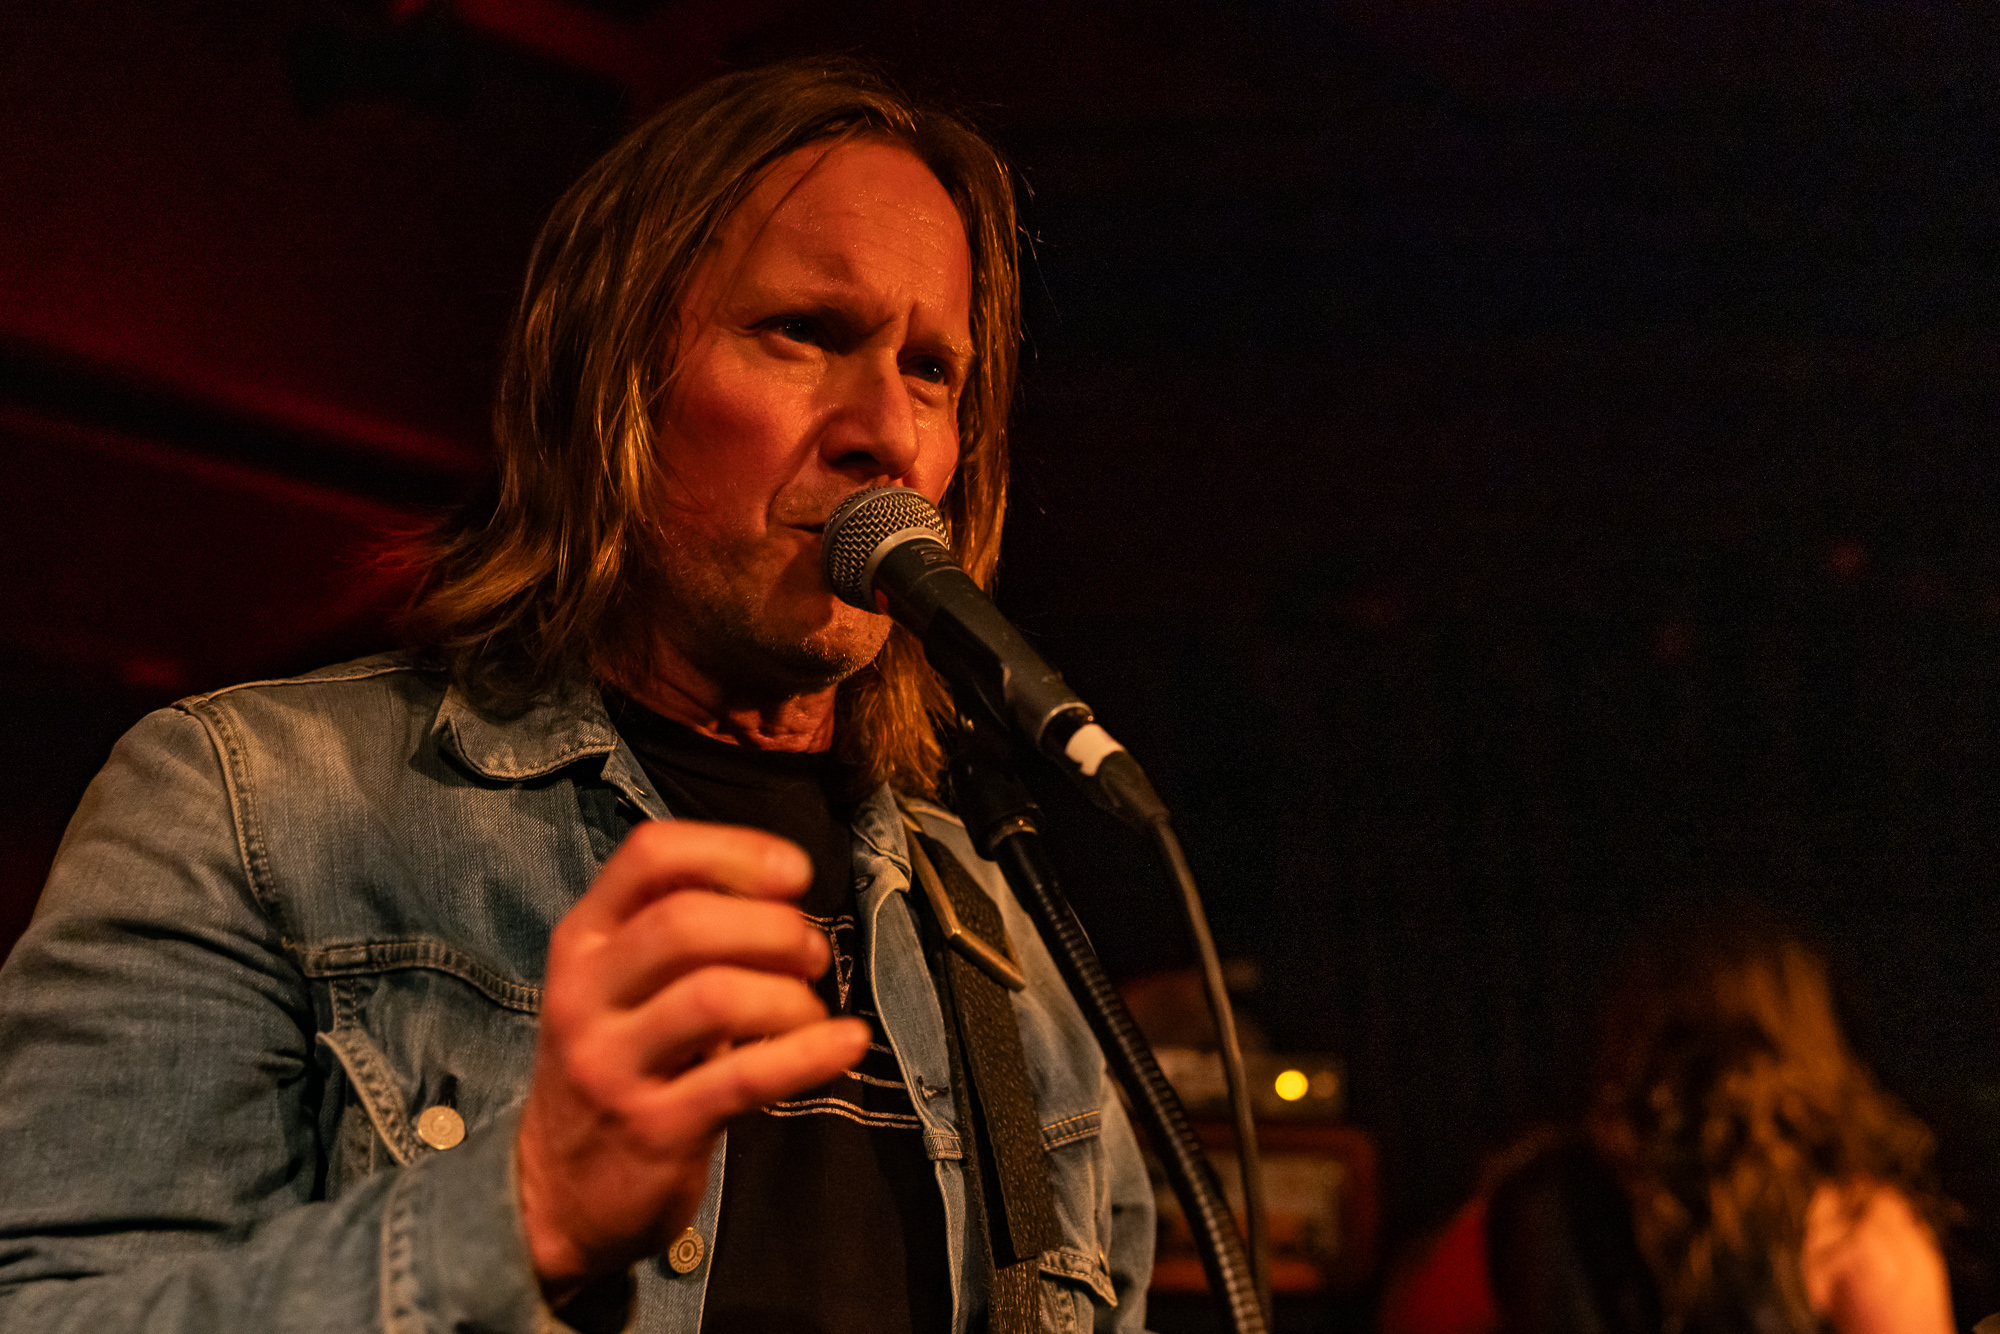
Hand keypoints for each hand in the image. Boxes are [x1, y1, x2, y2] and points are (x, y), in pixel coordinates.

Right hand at [515, 820, 871, 1294]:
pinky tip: (847, 1042)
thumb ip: (678, 926)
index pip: (649, 855)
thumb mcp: (621, 983)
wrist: (556, 1194)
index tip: (795, 873)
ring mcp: (611, 1064)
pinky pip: (744, 1079)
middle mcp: (585, 993)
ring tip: (812, 1009)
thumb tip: (783, 882)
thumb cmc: (618, 1064)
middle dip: (772, 927)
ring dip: (789, 994)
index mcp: (582, 939)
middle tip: (812, 953)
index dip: (734, 850)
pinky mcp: (652, 1128)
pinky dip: (810, 1054)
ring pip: (714, 996)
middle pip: (684, 922)